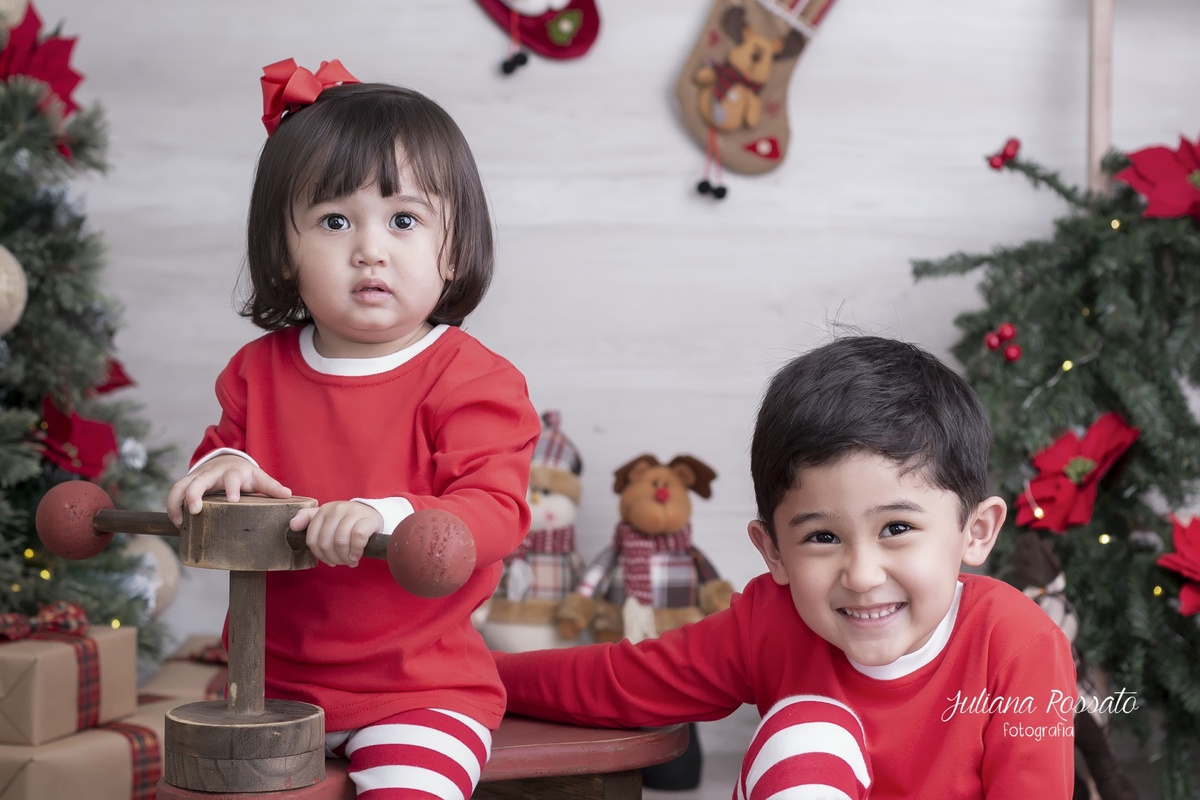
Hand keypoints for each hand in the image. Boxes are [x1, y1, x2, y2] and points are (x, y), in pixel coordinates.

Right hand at [166, 455, 290, 526]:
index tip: (232, 499)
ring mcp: (197, 477)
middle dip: (194, 494)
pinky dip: (172, 505)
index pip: (232, 478)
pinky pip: (175, 492)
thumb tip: (288, 495)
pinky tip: (176, 522)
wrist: (228, 460)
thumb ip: (271, 487)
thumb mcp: (259, 478)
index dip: (232, 488)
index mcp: (233, 472)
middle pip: (199, 480)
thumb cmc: (244, 473)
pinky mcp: (188, 482)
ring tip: (179, 522)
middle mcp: (212, 472)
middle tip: (194, 510)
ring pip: (181, 485)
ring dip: (176, 502)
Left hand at [291, 501, 383, 567]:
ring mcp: (352, 513)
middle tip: (341, 562)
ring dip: (345, 557)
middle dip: (333, 558)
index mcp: (323, 511)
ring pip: (340, 542)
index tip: (328, 560)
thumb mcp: (326, 517)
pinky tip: (357, 555)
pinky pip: (357, 539)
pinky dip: (356, 551)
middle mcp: (336, 509)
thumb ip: (307, 519)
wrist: (372, 514)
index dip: (319, 555)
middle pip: (325, 543)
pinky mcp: (367, 519)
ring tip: (350, 560)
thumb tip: (292, 525)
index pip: (312, 539)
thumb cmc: (346, 521)